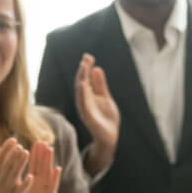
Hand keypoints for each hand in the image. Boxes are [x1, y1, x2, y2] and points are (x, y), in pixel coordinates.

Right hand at [0, 137, 32, 192]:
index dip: (6, 149)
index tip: (14, 139)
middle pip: (6, 166)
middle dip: (13, 155)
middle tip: (21, 145)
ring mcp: (6, 191)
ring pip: (13, 176)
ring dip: (20, 164)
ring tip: (26, 153)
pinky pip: (20, 191)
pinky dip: (25, 184)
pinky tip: (31, 176)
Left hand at [21, 141, 60, 192]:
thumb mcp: (22, 190)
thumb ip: (18, 178)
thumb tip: (11, 167)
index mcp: (34, 180)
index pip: (34, 164)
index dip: (34, 153)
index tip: (34, 142)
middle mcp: (41, 182)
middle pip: (41, 165)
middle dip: (41, 153)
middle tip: (42, 141)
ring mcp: (46, 188)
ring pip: (48, 172)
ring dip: (49, 160)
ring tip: (49, 149)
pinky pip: (53, 186)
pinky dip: (55, 177)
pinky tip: (57, 169)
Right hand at [75, 53, 119, 172]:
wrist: (110, 136)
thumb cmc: (106, 117)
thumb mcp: (105, 97)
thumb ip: (100, 84)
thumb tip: (96, 68)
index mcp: (88, 96)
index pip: (86, 79)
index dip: (86, 68)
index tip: (88, 56)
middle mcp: (84, 101)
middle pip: (81, 83)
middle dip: (83, 71)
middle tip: (85, 59)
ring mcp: (86, 109)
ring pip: (81, 93)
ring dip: (81, 80)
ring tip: (83, 68)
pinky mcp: (89, 117)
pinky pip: (84, 105)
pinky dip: (83, 95)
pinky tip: (84, 86)